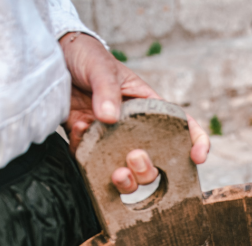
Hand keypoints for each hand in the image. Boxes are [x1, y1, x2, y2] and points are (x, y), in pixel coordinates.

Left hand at [59, 33, 209, 193]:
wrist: (54, 60)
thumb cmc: (87, 58)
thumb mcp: (101, 68)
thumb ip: (107, 91)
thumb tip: (109, 118)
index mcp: (147, 108)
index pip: (181, 126)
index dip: (195, 142)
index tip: (197, 158)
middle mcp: (132, 130)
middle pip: (153, 162)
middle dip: (148, 170)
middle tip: (135, 157)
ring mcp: (108, 141)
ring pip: (127, 174)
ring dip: (126, 182)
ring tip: (117, 175)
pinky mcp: (85, 146)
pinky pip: (90, 165)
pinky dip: (87, 161)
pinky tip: (80, 137)